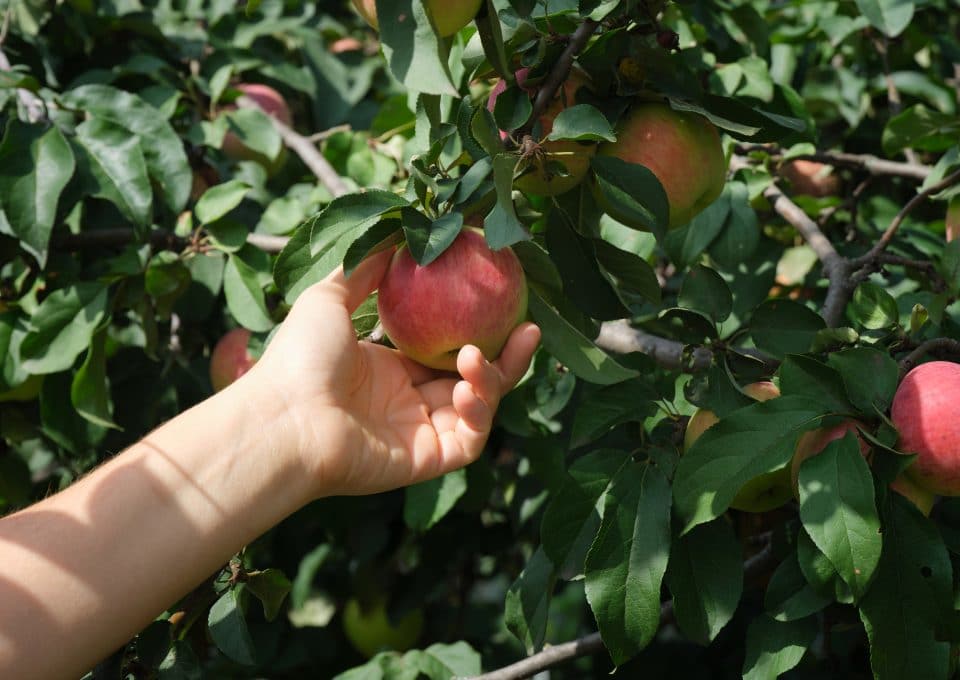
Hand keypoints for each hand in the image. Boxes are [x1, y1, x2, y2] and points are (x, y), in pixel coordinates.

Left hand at [249, 249, 540, 496]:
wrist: (285, 419)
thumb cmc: (300, 358)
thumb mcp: (328, 297)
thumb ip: (363, 267)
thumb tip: (397, 232)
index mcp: (389, 369)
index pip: (446, 349)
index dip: (477, 329)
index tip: (503, 301)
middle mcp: (408, 401)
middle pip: (473, 379)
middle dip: (506, 356)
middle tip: (529, 327)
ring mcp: (419, 433)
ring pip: (478, 408)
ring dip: (490, 380)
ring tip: (474, 356)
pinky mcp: (426, 460)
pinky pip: (468, 439)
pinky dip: (477, 413)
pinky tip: (465, 389)